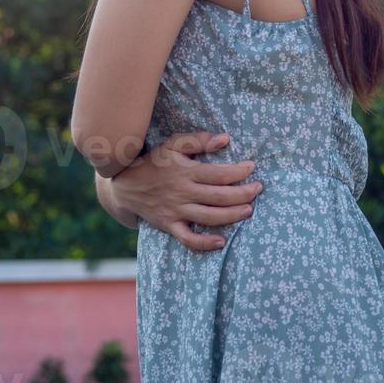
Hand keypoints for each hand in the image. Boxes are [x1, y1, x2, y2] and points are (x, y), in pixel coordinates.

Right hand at [108, 131, 262, 251]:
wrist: (125, 184)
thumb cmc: (154, 161)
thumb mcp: (172, 144)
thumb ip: (198, 140)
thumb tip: (224, 139)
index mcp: (186, 171)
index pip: (220, 174)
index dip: (240, 172)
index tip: (252, 168)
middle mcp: (183, 192)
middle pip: (220, 197)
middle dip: (243, 194)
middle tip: (258, 189)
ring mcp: (176, 211)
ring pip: (210, 217)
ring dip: (233, 215)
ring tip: (249, 211)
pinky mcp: (169, 225)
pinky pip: (188, 239)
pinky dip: (205, 243)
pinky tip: (221, 241)